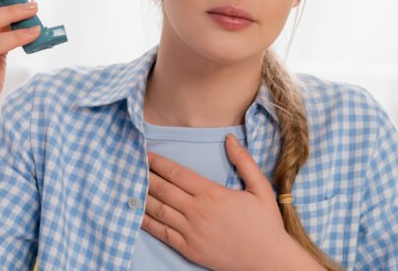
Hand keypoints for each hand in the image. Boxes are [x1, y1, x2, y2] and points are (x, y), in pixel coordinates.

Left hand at [140, 134, 317, 270]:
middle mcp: (197, 211)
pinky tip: (136, 214)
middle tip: (131, 166)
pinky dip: (146, 222)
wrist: (268, 260)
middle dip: (145, 176)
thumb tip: (230, 138)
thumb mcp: (261, 188)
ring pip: (158, 210)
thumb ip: (244, 161)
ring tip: (129, 185)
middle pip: (163, 189)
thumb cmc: (266, 224)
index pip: (177, 173)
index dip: (158, 163)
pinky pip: (161, 232)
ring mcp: (191, 232)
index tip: (145, 154)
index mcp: (212, 194)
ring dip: (142, 196)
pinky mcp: (189, 249)